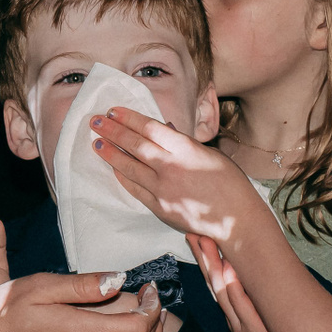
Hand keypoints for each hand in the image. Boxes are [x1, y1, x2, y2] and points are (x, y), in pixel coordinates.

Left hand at [89, 107, 253, 241]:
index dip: (128, 118)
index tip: (113, 110)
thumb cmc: (229, 184)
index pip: (149, 128)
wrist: (236, 220)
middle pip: (134, 145)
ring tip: (96, 142)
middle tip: (95, 121)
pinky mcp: (159, 208)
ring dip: (110, 153)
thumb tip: (164, 128)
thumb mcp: (210, 154)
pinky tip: (114, 167)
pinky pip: (135, 189)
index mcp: (185, 150)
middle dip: (112, 131)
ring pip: (129, 167)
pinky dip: (122, 176)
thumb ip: (183, 142)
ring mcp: (163, 190)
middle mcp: (171, 168)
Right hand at [192, 234, 288, 331]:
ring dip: (213, 267)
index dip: (204, 261)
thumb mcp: (264, 320)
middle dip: (203, 258)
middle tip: (194, 234)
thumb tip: (246, 272)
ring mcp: (242, 326)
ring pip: (222, 293)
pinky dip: (234, 288)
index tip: (197, 237)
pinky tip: (229, 270)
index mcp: (233, 316)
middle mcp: (233, 320)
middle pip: (213, 285)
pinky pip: (241, 306)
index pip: (214, 284)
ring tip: (207, 244)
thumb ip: (252, 300)